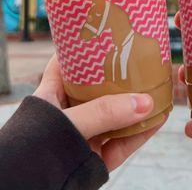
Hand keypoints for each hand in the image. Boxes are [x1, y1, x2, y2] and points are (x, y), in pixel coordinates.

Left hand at [34, 56, 162, 169]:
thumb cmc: (33, 152)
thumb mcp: (65, 123)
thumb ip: (103, 113)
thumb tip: (145, 102)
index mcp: (51, 97)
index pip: (66, 64)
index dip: (83, 48)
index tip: (105, 35)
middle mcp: (69, 114)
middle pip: (98, 89)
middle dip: (120, 77)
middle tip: (140, 60)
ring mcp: (85, 135)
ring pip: (115, 116)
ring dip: (137, 106)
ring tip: (157, 89)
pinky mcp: (97, 158)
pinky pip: (123, 143)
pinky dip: (142, 133)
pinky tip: (158, 119)